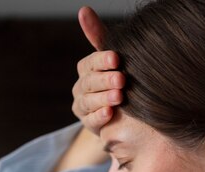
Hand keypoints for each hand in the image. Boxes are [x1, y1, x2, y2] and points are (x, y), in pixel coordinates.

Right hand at [72, 6, 125, 134]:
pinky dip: (100, 116)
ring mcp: (83, 108)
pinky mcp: (89, 125)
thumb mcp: (112, 61)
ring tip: (119, 97)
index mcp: (86, 71)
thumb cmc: (118, 82)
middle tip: (121, 79)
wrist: (123, 115)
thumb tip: (83, 10)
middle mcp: (81, 89)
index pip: (89, 63)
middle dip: (105, 80)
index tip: (116, 58)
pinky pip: (92, 121)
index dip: (102, 60)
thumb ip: (99, 38)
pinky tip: (110, 113)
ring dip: (104, 98)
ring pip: (89, 102)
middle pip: (89, 83)